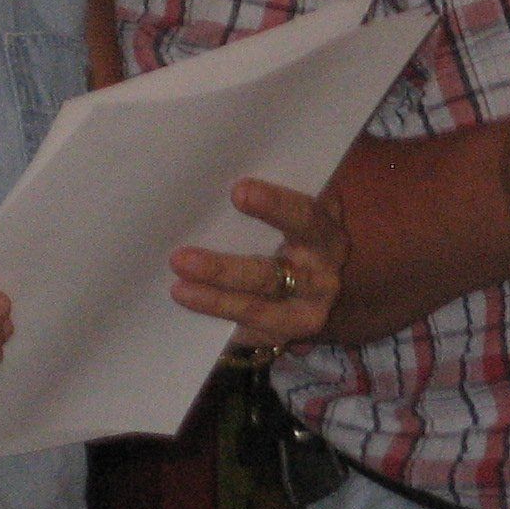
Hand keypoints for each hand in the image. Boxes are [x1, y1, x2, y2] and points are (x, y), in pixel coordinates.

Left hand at [170, 178, 349, 351]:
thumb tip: (225, 170)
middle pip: (269, 275)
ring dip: (213, 301)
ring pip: (255, 309)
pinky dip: (217, 323)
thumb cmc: (302, 236)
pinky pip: (246, 334)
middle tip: (179, 258)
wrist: (331, 290)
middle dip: (222, 269)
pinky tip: (191, 312)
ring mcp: (303, 314)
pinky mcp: (282, 338)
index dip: (274, 205)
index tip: (237, 192)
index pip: (303, 218)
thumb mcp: (305, 217)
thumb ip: (279, 198)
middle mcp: (321, 279)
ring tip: (178, 289)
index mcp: (326, 237)